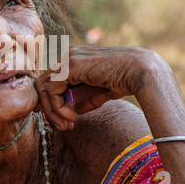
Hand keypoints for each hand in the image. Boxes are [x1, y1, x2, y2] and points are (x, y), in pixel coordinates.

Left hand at [35, 46, 169, 129]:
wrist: (141, 72)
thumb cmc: (126, 80)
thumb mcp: (101, 92)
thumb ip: (85, 98)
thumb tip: (72, 110)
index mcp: (75, 59)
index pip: (52, 82)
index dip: (54, 103)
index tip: (67, 121)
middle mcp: (69, 56)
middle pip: (43, 84)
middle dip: (49, 109)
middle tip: (63, 127)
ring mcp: (68, 60)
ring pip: (44, 88)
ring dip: (53, 112)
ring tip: (68, 126)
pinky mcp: (70, 67)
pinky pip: (53, 91)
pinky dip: (59, 108)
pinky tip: (73, 118)